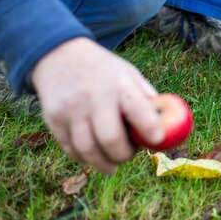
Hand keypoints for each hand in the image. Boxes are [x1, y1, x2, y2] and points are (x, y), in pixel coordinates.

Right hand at [30, 37, 163, 173]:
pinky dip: (84, 158)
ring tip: (112, 164)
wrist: (60, 55)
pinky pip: (70, 149)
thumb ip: (145, 97)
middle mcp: (94, 97)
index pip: (137, 108)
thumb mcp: (128, 73)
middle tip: (128, 156)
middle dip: (123, 155)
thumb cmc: (103, 70)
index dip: (149, 128)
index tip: (157, 141)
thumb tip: (166, 122)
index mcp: (119, 85)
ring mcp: (71, 109)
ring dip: (103, 163)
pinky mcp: (53, 119)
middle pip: (110, 137)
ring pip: (87, 149)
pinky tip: (93, 156)